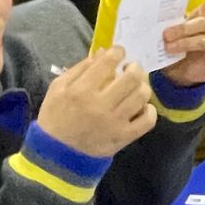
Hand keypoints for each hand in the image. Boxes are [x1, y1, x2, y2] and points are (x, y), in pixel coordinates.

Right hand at [38, 47, 155, 157]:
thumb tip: (102, 52)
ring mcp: (115, 122)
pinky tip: (141, 106)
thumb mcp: (58, 88)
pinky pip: (147, 120)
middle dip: (135, 67)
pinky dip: (149, 110)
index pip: (108, 62)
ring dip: (142, 86)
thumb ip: (80, 68)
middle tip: (131, 68)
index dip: (118, 52)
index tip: (119, 52)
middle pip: (132, 77)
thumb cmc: (55, 116)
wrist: (56, 153)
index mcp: (82, 90)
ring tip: (136, 86)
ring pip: (142, 96)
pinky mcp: (123, 137)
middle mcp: (100, 105)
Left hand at [163, 0, 204, 86]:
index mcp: (202, 17)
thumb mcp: (169, 36)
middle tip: (165, 34)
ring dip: (184, 38)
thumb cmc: (175, 52)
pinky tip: (179, 52)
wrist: (179, 77)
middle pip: (202, 19)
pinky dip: (191, 46)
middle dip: (182, 26)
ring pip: (204, 32)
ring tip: (168, 46)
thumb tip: (148, 17)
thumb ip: (166, 26)